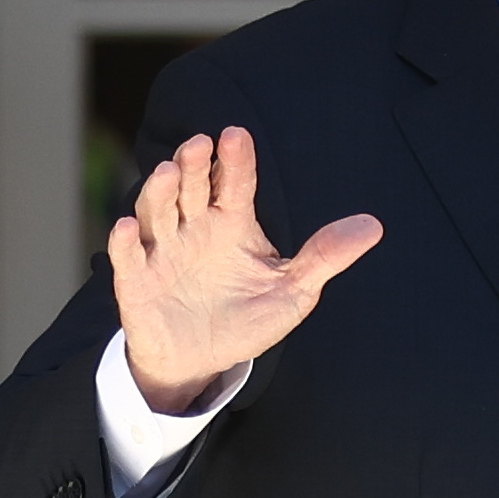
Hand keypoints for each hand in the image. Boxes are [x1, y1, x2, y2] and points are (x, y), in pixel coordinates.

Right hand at [111, 125, 384, 412]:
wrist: (202, 362)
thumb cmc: (246, 320)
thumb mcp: (293, 291)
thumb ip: (324, 257)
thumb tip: (373, 226)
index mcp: (231, 223)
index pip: (234, 183)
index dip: (234, 160)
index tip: (237, 135)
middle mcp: (193, 228)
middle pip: (191, 188)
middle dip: (194, 165)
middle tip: (200, 144)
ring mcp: (162, 252)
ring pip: (156, 213)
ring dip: (159, 192)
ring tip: (168, 172)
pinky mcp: (135, 283)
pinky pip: (128, 259)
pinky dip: (125, 244)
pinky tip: (126, 228)